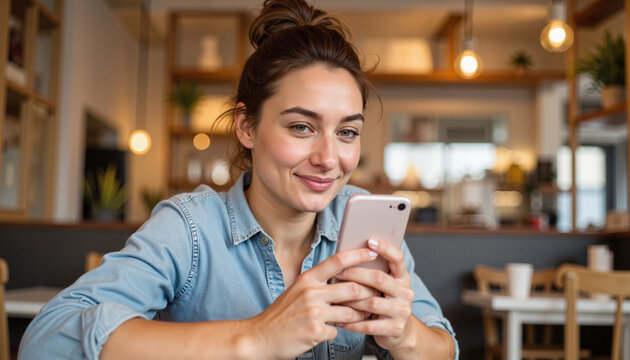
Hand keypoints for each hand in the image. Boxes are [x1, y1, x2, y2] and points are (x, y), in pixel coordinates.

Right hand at [244, 247, 379, 359]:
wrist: (260, 336)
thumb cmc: (281, 314)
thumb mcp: (297, 290)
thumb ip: (318, 283)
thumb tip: (344, 277)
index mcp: (308, 279)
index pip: (338, 261)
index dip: (358, 256)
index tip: (373, 253)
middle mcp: (311, 292)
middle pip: (353, 288)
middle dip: (368, 294)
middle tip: (375, 297)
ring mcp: (313, 312)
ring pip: (350, 312)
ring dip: (357, 317)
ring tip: (358, 318)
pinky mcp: (315, 331)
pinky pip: (337, 330)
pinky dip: (335, 332)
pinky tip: (327, 331)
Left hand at [332, 238, 415, 350]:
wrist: (400, 332)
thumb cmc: (384, 302)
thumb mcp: (385, 286)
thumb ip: (374, 272)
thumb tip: (348, 253)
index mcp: (402, 278)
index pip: (398, 258)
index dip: (385, 248)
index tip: (369, 240)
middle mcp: (406, 292)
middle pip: (379, 279)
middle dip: (356, 274)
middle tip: (337, 273)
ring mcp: (402, 311)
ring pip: (372, 302)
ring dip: (351, 300)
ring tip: (334, 298)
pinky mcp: (395, 328)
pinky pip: (369, 325)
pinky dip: (352, 323)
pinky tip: (338, 319)